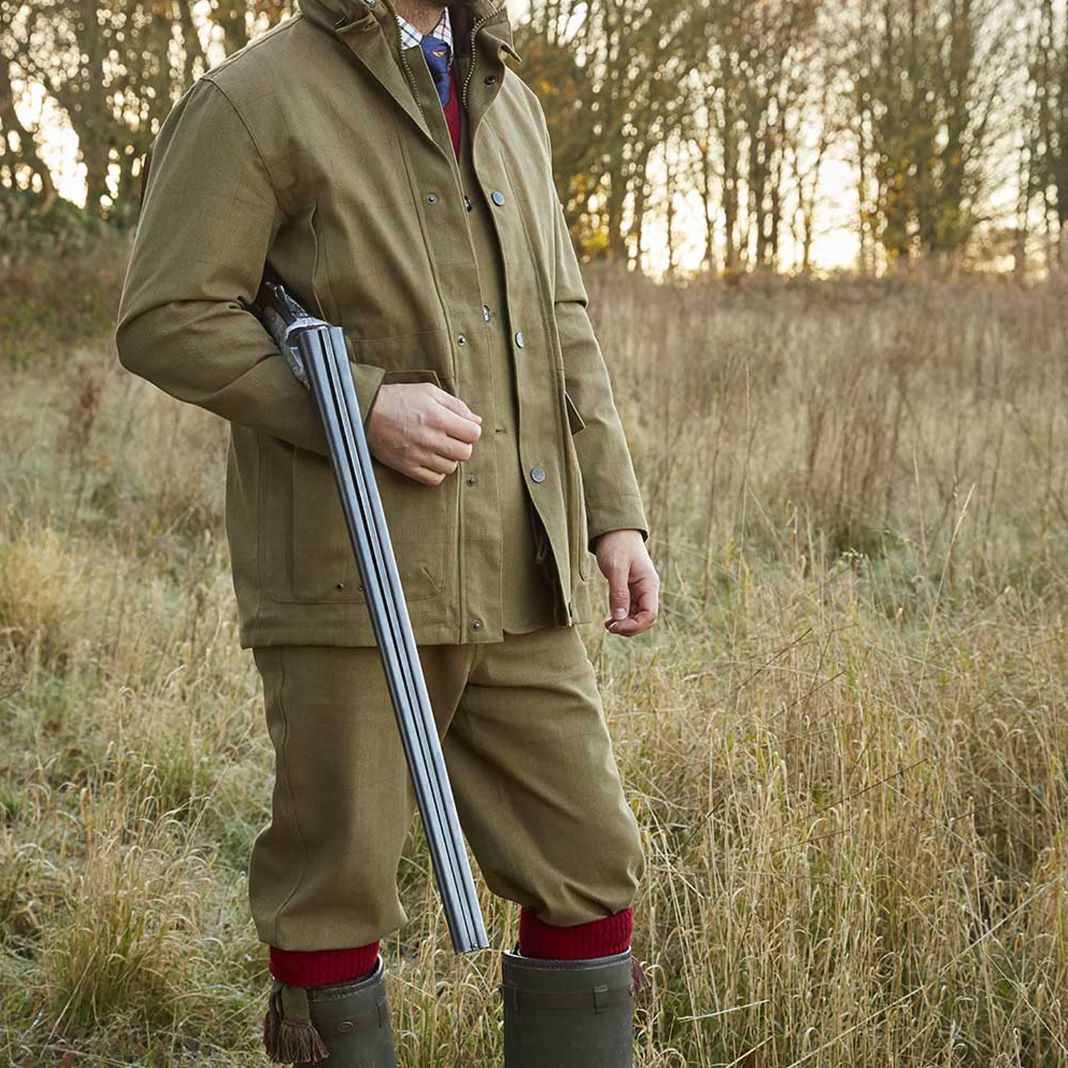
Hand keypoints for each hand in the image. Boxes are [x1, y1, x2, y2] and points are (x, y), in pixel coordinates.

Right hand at [366, 382, 481, 484]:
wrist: (366, 412)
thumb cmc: (398, 399)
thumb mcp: (429, 392)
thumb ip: (456, 405)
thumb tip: (477, 420)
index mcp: (438, 417)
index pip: (473, 434)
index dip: (471, 431)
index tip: (463, 428)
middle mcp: (430, 438)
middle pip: (465, 453)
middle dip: (462, 445)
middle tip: (451, 438)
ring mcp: (419, 455)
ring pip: (451, 468)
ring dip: (448, 458)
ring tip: (437, 447)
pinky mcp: (408, 467)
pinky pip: (434, 479)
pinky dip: (436, 471)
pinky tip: (430, 459)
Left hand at [593, 529, 658, 635]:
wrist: (615, 529)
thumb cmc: (617, 544)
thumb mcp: (616, 568)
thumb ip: (618, 593)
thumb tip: (620, 618)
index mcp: (649, 584)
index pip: (650, 614)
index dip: (634, 625)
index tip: (615, 626)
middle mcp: (648, 589)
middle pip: (646, 619)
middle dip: (630, 628)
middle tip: (609, 627)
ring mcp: (640, 590)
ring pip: (638, 616)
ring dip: (625, 624)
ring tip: (608, 624)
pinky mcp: (631, 590)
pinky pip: (631, 610)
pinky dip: (622, 617)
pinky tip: (610, 619)